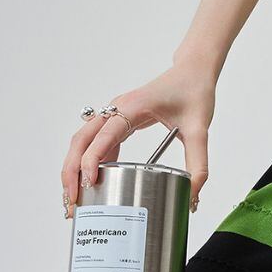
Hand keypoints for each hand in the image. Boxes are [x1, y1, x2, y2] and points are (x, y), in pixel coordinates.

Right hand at [62, 62, 215, 217]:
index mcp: (132, 107)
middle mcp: (117, 109)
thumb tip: (193, 195)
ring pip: (83, 141)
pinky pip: (97, 142)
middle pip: (81, 140)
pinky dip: (90, 161)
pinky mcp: (119, 120)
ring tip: (76, 197)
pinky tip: (93, 181)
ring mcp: (115, 113)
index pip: (103, 136)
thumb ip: (198, 163)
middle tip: (72, 200)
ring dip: (74, 167)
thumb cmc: (194, 92)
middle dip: (72, 170)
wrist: (194, 71)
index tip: (88, 183)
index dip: (92, 160)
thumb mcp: (199, 130)